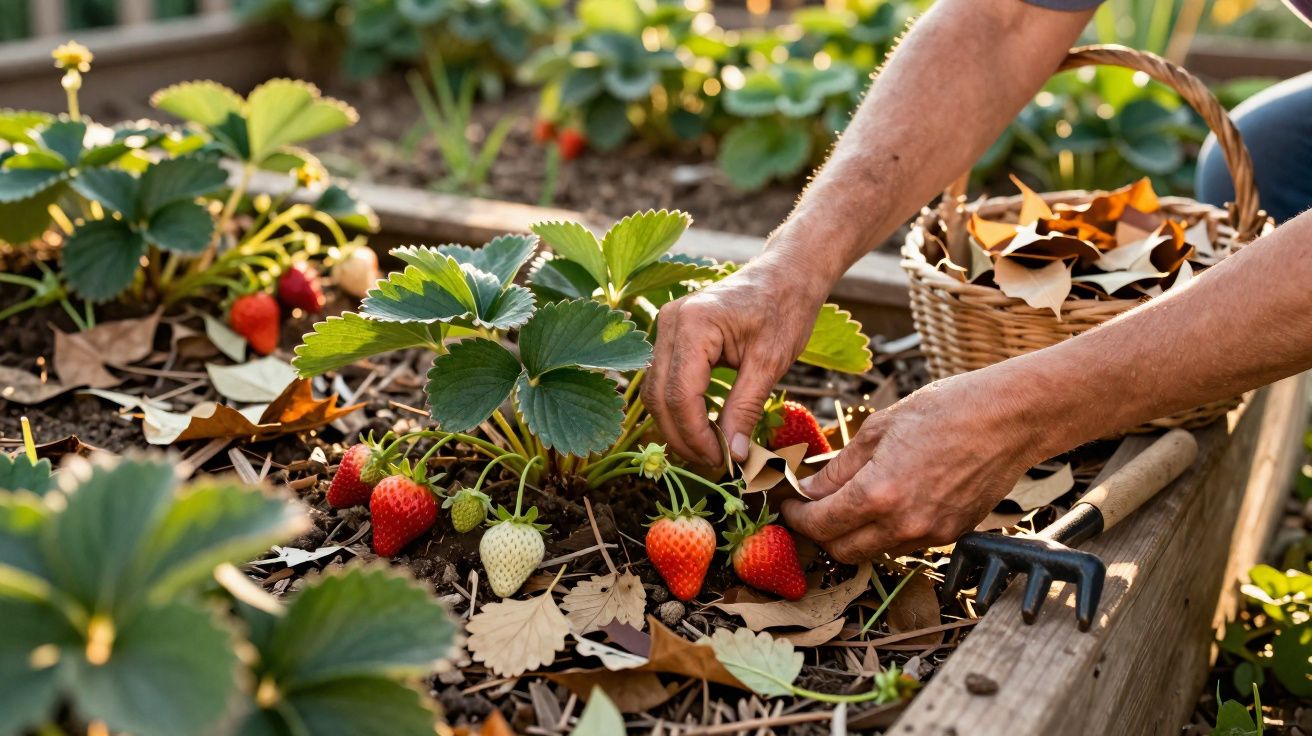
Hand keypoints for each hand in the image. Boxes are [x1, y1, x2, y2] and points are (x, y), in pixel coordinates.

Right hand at [643, 249, 829, 467]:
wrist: (786, 274)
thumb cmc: (785, 310)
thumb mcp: (770, 363)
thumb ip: (746, 409)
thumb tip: (734, 457)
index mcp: (693, 324)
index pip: (679, 395)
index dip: (696, 436)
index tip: (722, 461)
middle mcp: (669, 322)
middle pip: (658, 397)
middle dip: (683, 437)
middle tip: (715, 464)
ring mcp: (665, 326)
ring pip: (654, 392)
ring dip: (677, 427)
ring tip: (710, 451)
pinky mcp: (671, 335)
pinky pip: (663, 380)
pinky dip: (678, 409)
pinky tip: (703, 428)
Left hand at [781, 372, 1042, 561]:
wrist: (1009, 418)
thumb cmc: (948, 410)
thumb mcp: (879, 429)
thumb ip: (840, 467)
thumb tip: (810, 488)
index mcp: (878, 494)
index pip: (820, 525)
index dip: (795, 517)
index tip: (788, 504)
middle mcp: (903, 524)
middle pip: (842, 550)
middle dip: (819, 532)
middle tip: (809, 508)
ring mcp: (930, 534)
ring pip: (874, 550)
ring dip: (853, 533)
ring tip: (847, 501)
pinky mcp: (951, 535)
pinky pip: (905, 542)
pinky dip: (886, 529)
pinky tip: (886, 501)